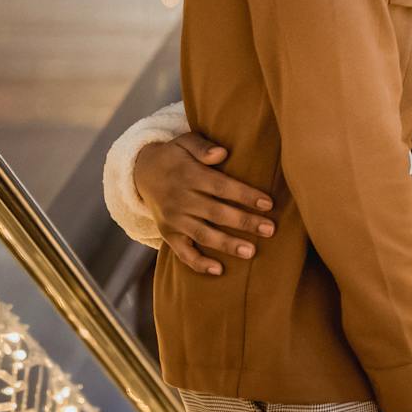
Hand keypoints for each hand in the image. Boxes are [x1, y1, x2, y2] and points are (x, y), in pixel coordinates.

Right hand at [133, 133, 274, 275]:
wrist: (141, 173)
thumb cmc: (174, 157)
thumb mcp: (184, 142)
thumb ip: (202, 147)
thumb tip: (221, 154)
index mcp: (189, 176)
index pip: (221, 187)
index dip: (245, 195)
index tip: (268, 203)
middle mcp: (181, 200)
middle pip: (217, 213)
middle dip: (245, 222)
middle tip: (270, 230)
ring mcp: (174, 219)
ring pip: (203, 234)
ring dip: (227, 244)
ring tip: (251, 252)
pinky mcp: (168, 234)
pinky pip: (182, 252)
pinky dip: (199, 263)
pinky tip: (219, 270)